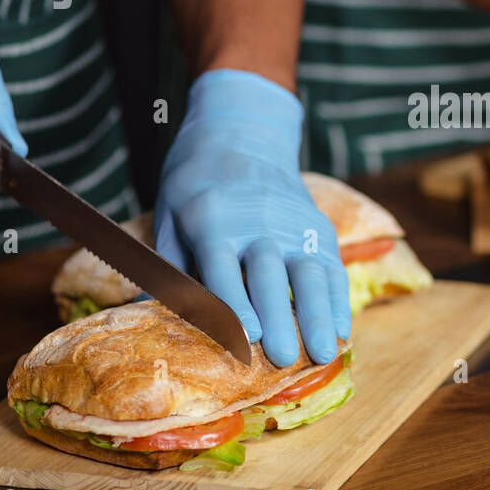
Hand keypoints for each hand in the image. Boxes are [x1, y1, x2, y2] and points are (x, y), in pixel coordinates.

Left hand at [154, 70, 349, 366]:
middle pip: (270, 275)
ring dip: (319, 315)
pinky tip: (343, 330)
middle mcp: (257, 221)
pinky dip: (339, 300)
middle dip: (280, 318)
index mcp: (212, 219)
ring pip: (310, 272)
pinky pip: (332, 266)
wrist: (243, 132)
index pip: (223, 268)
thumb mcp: (171, 214)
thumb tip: (146, 318)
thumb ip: (170, 267)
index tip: (247, 337)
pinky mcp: (317, 226)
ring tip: (325, 352)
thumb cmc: (196, 182)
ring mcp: (293, 223)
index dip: (235, 303)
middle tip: (284, 357)